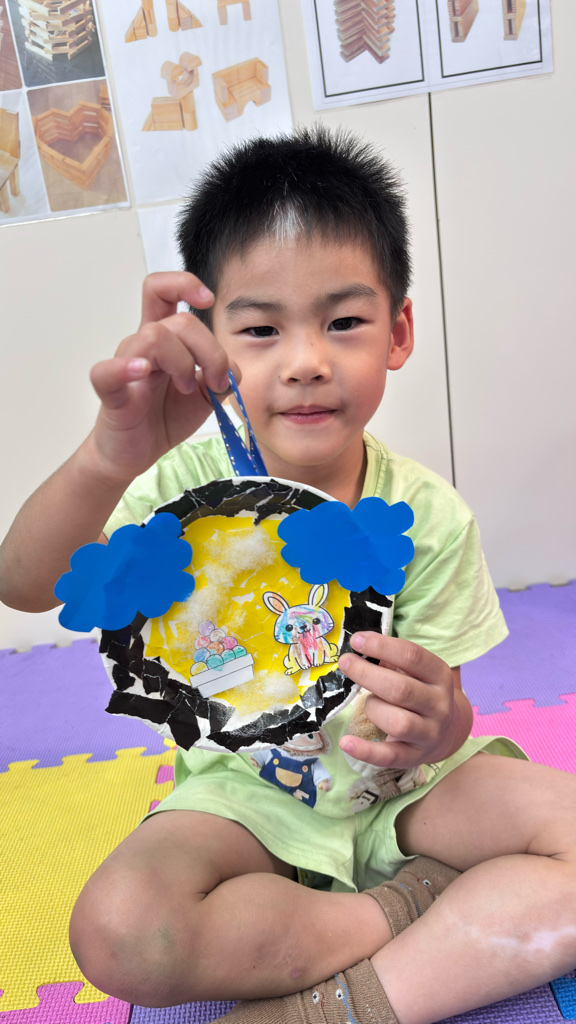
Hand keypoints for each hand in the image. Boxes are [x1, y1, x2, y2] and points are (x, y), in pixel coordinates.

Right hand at [85, 272, 233, 483]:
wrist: (135, 452)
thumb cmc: (164, 417)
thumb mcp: (205, 396)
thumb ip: (221, 376)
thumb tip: (233, 370)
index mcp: (165, 340)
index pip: (164, 292)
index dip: (185, 284)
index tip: (208, 300)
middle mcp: (142, 345)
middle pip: (178, 322)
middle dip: (209, 351)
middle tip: (215, 382)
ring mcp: (125, 365)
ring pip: (153, 336)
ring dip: (182, 363)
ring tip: (187, 389)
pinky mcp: (111, 392)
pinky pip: (107, 371)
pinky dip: (126, 367)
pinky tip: (143, 372)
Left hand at [338, 633, 467, 769]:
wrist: (447, 732)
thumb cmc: (421, 692)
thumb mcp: (416, 673)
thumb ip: (391, 661)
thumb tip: (357, 649)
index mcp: (439, 676)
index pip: (412, 656)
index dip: (382, 646)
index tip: (356, 640)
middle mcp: (438, 705)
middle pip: (401, 689)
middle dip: (367, 674)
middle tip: (345, 663)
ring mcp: (429, 733)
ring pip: (398, 722)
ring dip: (373, 708)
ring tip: (364, 703)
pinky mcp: (415, 757)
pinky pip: (390, 757)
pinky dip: (366, 751)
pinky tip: (346, 742)